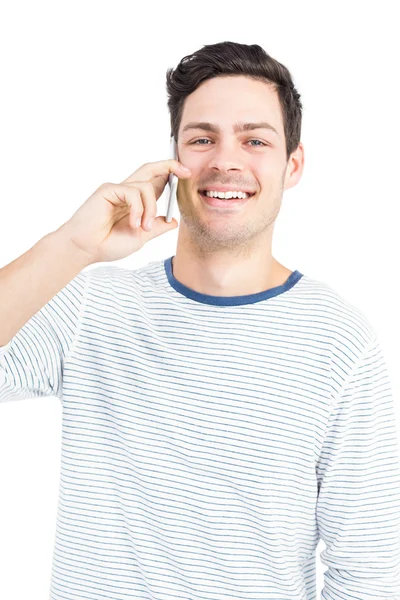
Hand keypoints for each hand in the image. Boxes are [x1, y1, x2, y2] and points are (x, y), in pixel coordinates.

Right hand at [57, 159, 190, 262]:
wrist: (86, 249)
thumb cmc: (108, 244)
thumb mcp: (141, 237)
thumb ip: (156, 227)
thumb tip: (174, 221)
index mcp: (135, 202)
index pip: (156, 182)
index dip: (171, 176)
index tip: (187, 175)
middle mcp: (127, 192)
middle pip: (150, 169)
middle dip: (169, 166)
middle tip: (186, 171)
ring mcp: (117, 189)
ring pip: (146, 187)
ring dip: (150, 208)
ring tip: (142, 227)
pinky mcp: (108, 190)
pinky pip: (132, 192)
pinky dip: (137, 209)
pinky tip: (132, 223)